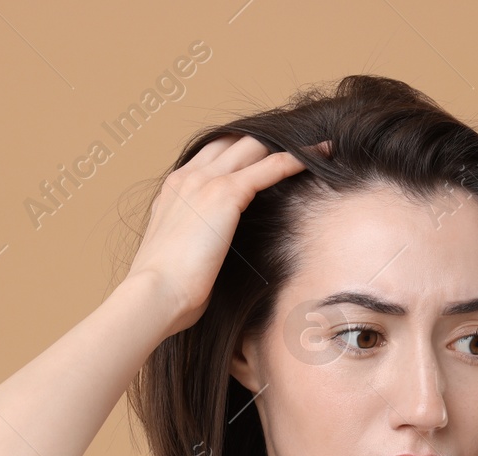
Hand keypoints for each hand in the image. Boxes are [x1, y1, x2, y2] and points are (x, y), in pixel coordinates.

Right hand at [124, 133, 329, 335]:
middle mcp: (188, 176)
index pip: (213, 152)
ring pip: (254, 145)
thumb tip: (215, 252)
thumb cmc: (167, 289)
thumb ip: (197, 239)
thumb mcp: (180, 254)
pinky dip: (298, 158)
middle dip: (267, 138)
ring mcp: (205, 181)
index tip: (269, 152)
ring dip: (289, 142)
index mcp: (175, 188)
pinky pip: (270, 167)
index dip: (242, 148)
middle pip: (234, 140)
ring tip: (320, 144)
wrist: (156, 293)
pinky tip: (321, 155)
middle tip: (301, 140)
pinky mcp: (225, 194)